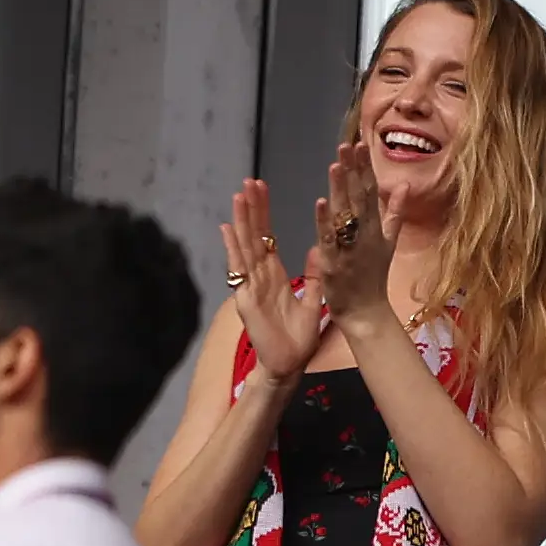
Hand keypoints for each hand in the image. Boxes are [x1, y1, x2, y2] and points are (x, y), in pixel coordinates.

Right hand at [218, 178, 322, 387]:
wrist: (289, 364)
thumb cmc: (298, 336)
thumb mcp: (314, 298)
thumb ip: (314, 275)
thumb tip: (318, 250)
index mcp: (273, 275)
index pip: (266, 237)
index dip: (263, 214)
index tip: (261, 189)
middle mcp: (259, 276)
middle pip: (253, 236)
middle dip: (251, 209)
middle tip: (248, 182)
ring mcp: (250, 286)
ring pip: (245, 247)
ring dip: (242, 221)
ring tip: (239, 196)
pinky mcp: (246, 299)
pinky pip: (240, 271)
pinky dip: (234, 250)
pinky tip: (228, 230)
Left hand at [315, 142, 402, 323]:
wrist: (367, 312)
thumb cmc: (374, 276)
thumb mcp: (389, 241)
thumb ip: (396, 212)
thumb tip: (405, 185)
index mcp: (376, 227)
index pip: (371, 191)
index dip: (365, 167)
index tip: (359, 144)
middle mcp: (366, 234)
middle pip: (359, 198)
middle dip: (353, 170)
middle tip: (346, 145)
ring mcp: (351, 248)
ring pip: (345, 215)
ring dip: (340, 189)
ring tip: (336, 164)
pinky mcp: (335, 262)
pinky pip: (330, 240)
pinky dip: (325, 222)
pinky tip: (321, 203)